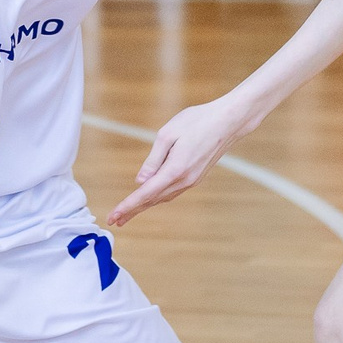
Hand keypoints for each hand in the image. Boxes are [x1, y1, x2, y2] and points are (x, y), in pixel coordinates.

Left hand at [108, 94, 254, 226]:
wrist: (228, 122)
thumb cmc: (198, 121)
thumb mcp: (168, 135)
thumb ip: (152, 160)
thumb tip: (140, 181)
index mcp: (174, 169)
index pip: (145, 193)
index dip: (127, 206)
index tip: (114, 216)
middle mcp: (184, 180)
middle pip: (153, 200)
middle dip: (132, 210)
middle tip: (115, 220)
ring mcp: (192, 180)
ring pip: (163, 197)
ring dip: (145, 205)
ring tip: (128, 213)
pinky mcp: (196, 176)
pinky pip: (172, 191)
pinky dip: (158, 197)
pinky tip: (150, 198)